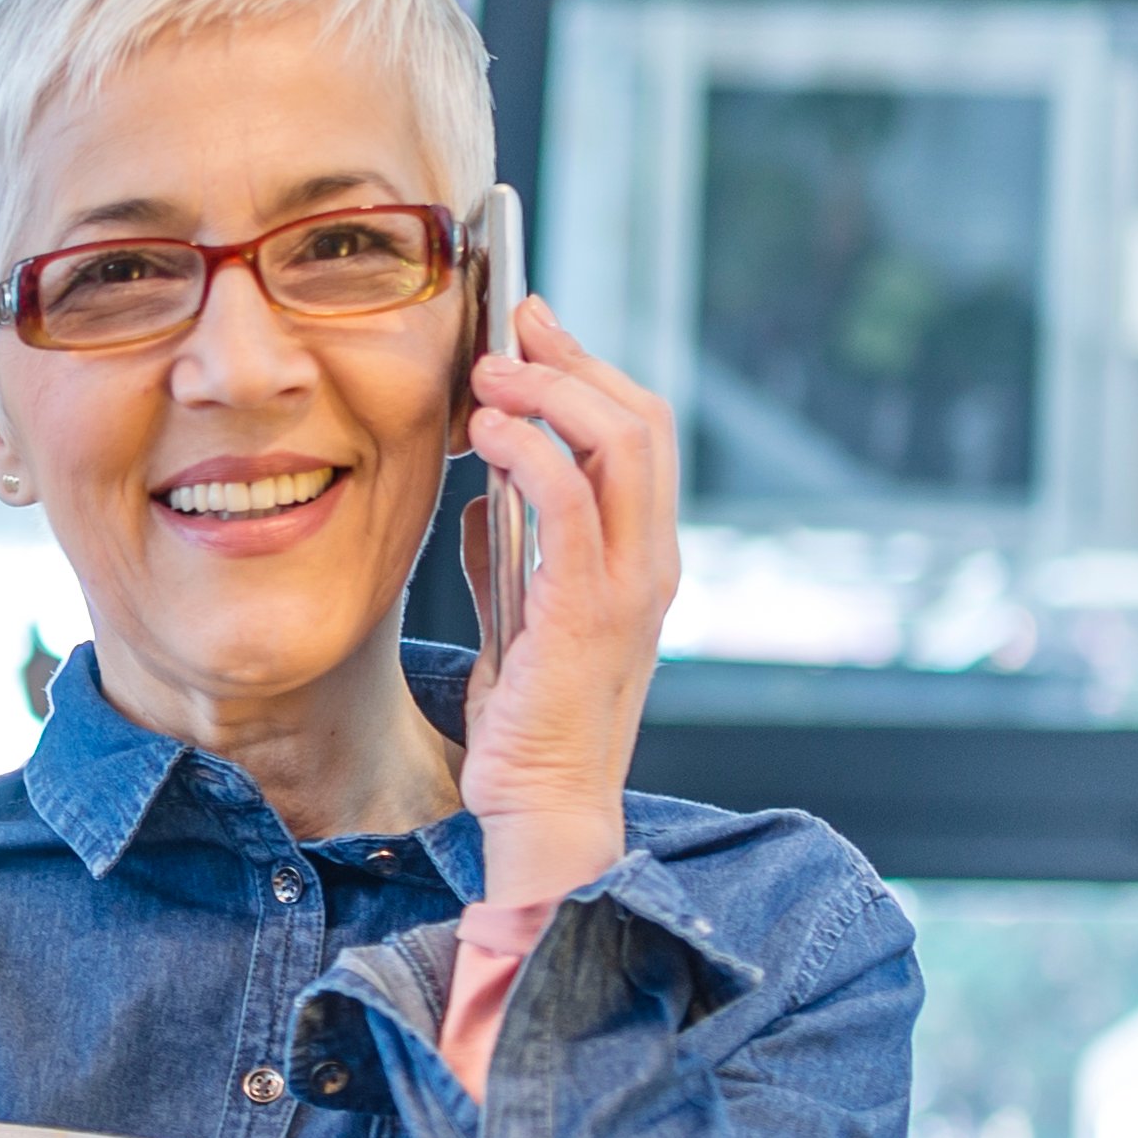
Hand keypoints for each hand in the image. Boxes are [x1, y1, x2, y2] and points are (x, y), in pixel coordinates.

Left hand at [454, 297, 679, 903]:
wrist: (540, 811)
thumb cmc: (529, 727)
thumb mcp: (518, 622)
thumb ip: (512, 557)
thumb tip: (484, 497)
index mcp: (642, 559)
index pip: (639, 434)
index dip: (588, 371)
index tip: (530, 332)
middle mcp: (653, 563)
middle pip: (640, 420)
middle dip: (573, 360)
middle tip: (511, 327)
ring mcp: (630, 587)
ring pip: (619, 446)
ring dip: (549, 393)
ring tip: (486, 375)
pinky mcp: (588, 612)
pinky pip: (572, 504)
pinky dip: (531, 452)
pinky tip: (485, 434)